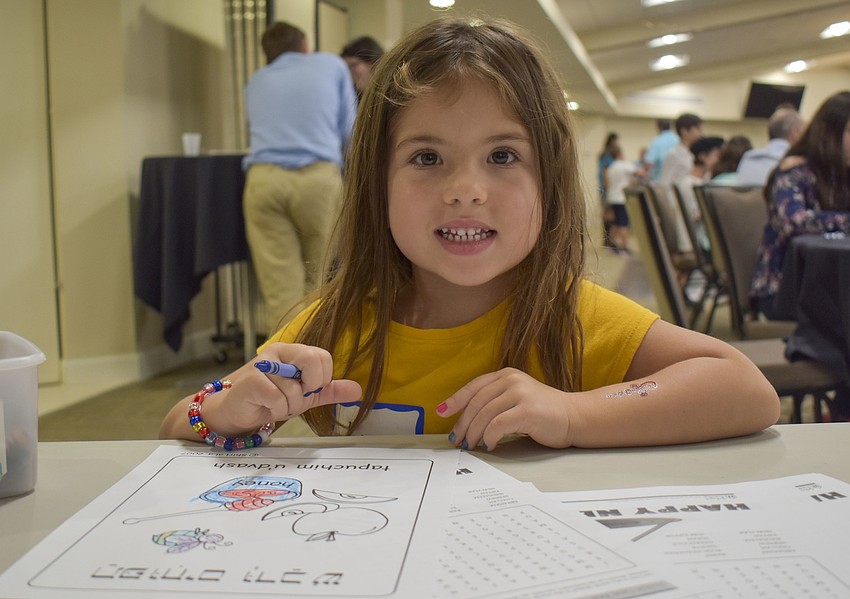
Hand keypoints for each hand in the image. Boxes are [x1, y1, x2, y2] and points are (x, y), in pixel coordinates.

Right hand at [206, 343, 361, 435]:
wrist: (236, 411)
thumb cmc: (270, 399)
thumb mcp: (305, 394)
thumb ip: (330, 390)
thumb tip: (357, 390)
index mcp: (293, 351)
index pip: (322, 356)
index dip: (322, 378)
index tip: (310, 389)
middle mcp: (278, 353)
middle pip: (313, 360)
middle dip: (310, 387)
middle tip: (297, 396)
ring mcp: (263, 365)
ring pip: (295, 389)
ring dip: (289, 406)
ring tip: (276, 404)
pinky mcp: (251, 382)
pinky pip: (278, 400)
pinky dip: (276, 410)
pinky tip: (266, 407)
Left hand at [437, 368, 574, 450]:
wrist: (574, 417)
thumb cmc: (544, 412)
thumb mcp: (516, 398)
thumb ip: (495, 402)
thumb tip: (467, 421)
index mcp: (506, 375)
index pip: (474, 387)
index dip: (455, 400)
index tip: (441, 412)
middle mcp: (511, 379)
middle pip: (476, 403)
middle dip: (463, 424)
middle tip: (458, 440)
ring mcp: (520, 393)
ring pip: (484, 415)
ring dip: (474, 433)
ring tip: (471, 445)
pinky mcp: (527, 410)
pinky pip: (498, 425)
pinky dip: (489, 437)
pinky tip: (489, 445)